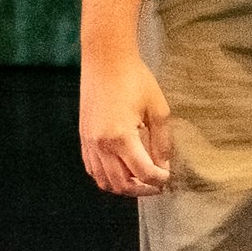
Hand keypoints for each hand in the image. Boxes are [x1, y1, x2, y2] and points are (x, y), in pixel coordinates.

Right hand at [79, 52, 173, 195]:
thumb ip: (162, 141)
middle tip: (157, 186)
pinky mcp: (84, 139)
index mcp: (121, 137)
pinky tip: (121, 173)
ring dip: (124, 188)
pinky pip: (93, 170)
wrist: (106, 60)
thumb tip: (163, 165)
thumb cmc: (134, 78)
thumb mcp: (157, 108)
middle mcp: (101, 145)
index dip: (159, 180)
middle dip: (142, 190)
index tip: (168, 177)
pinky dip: (107, 178)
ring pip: (104, 182)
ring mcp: (89, 143)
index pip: (143, 173)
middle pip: (122, 184)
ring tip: (141, 183)